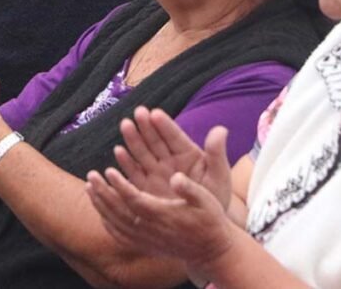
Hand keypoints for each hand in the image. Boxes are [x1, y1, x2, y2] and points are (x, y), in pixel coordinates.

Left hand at [86, 157, 234, 269]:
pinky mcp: (145, 245)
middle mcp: (151, 229)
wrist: (211, 251)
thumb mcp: (206, 200)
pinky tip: (100, 210)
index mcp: (164, 215)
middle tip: (91, 175)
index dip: (121, 186)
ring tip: (89, 187)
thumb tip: (176, 176)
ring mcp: (146, 239)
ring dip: (101, 205)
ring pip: (116, 223)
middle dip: (104, 193)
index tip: (109, 171)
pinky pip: (120, 235)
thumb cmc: (209, 220)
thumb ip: (190, 189)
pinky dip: (107, 222)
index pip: (135, 200)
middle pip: (120, 212)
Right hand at [117, 112, 232, 208]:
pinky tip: (119, 151)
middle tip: (138, 112)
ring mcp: (155, 172)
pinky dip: (126, 162)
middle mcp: (168, 160)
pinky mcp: (145, 186)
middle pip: (155, 140)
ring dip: (133, 138)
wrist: (203, 226)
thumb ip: (216, 153)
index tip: (155, 113)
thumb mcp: (219, 176)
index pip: (174, 136)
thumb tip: (221, 129)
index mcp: (187, 154)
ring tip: (126, 125)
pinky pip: (134, 172)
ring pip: (142, 152)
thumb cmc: (215, 198)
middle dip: (146, 126)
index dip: (165, 125)